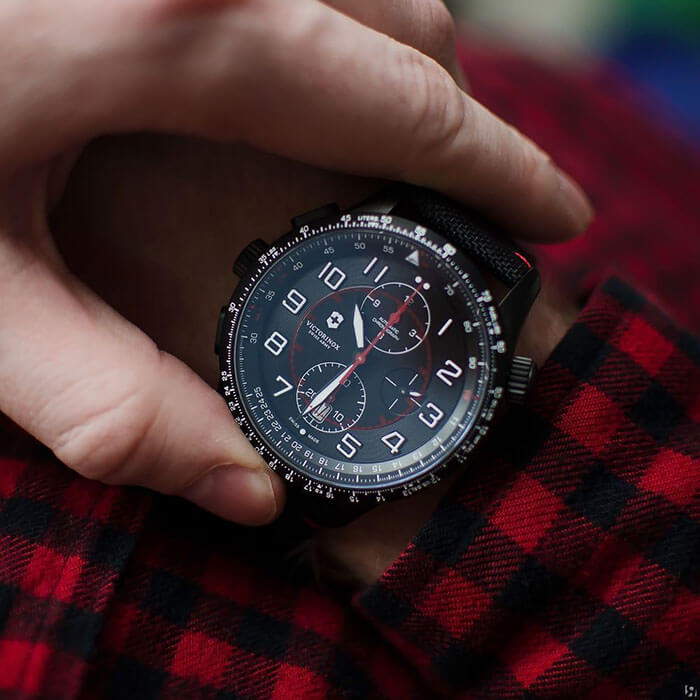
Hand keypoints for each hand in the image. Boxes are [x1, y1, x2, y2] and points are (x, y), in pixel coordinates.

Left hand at [1, 0, 591, 527]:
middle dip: (456, 109)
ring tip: (383, 138)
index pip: (410, 107)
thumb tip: (245, 490)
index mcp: (178, 29)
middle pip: (405, 14)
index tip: (560, 212)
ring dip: (394, 57)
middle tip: (455, 190)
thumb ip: (110, 403)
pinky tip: (289, 79)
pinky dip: (326, 18)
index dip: (505, 168)